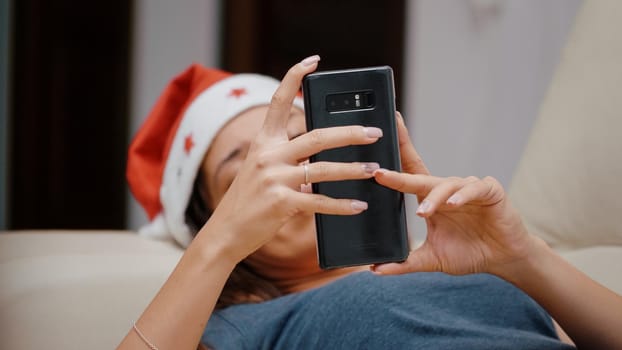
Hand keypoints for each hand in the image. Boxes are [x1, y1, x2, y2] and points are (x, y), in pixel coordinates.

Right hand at [200, 55, 383, 262]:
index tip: (314, 60)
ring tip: (374, 169)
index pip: (278, 100)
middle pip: (317, 136)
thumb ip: (289, 161)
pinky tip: (359, 205)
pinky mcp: (280, 203)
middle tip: (375, 132)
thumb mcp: (261, 171)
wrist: (225, 232)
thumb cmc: (248, 201)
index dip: (294, 77)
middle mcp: (268, 155)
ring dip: (354, 169)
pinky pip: (319, 201)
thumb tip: (324, 163)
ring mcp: (274, 178)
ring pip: (323, 169)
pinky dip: (342, 205)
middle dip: (350, 133)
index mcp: (263, 142)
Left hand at [372, 171, 535, 276]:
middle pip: (420, 173)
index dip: (395, 159)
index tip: (374, 151)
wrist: (503, 260)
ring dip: (433, 197)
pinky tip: (454, 204)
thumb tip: (374, 269)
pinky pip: (475, 188)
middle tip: (381, 175)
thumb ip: (405, 263)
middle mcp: (446, 190)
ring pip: (446, 184)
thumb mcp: (431, 259)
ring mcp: (467, 188)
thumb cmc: (468, 253)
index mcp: (431, 200)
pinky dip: (464, 195)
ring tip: (422, 212)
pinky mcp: (490, 190)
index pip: (409, 173)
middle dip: (401, 170)